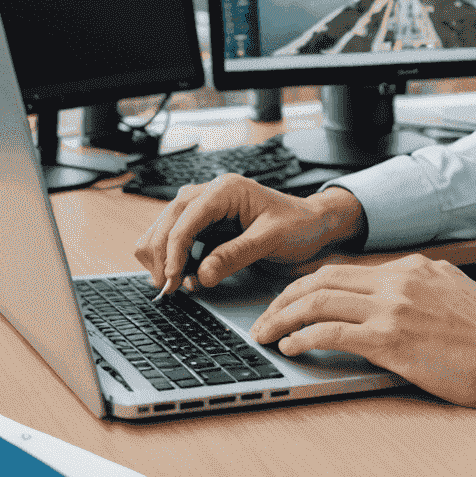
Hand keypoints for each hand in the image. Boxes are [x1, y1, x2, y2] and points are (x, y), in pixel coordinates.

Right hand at [133, 174, 363, 296]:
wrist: (313, 225)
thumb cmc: (297, 225)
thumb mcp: (270, 240)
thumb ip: (235, 255)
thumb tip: (202, 275)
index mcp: (227, 189)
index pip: (186, 216)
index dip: (173, 248)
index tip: (171, 278)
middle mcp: (213, 192)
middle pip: (170, 218)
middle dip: (162, 252)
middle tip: (165, 287)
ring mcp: (209, 207)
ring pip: (168, 226)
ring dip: (163, 254)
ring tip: (170, 284)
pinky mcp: (209, 223)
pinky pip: (181, 237)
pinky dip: (175, 257)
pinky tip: (183, 277)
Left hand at [252, 252, 475, 408]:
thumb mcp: (451, 291)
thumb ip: (418, 287)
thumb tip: (389, 298)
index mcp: (411, 267)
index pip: (346, 267)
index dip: (311, 283)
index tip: (292, 298)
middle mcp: (397, 279)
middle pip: (324, 277)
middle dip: (286, 296)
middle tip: (266, 315)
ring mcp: (392, 307)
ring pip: (319, 300)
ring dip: (284, 316)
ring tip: (266, 332)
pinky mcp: (390, 340)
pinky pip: (332, 332)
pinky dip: (304, 338)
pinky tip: (292, 347)